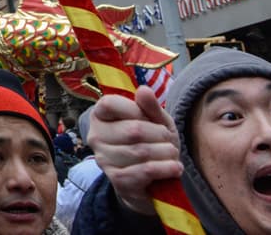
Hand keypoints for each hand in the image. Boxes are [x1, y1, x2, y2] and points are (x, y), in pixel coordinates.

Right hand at [88, 86, 183, 215]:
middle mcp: (96, 137)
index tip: (152, 119)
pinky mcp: (117, 180)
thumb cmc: (152, 142)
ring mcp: (104, 160)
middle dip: (160, 135)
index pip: (110, 104)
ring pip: (141, 151)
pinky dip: (165, 168)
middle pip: (133, 130)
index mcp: (99, 116)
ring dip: (166, 153)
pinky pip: (145, 171)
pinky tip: (174, 168)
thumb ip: (150, 106)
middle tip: (169, 140)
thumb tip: (143, 90)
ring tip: (172, 154)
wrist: (152, 180)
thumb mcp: (156, 121)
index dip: (137, 110)